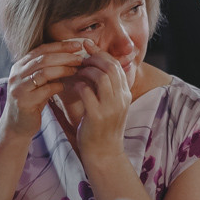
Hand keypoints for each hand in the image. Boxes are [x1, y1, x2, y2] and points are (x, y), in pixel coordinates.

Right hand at [0, 39, 90, 137]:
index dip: (60, 46)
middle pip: (43, 59)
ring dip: (63, 70)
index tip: (77, 45)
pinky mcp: (24, 101)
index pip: (41, 49)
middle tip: (80, 58)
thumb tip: (72, 55)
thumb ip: (47, 69)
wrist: (17, 125)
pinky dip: (57, 86)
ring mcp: (18, 87)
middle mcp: (16, 74)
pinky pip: (45, 90)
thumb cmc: (32, 101)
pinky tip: (65, 86)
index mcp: (19, 65)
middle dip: (64, 56)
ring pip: (44, 72)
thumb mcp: (37, 82)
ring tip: (76, 70)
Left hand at [65, 43, 131, 161]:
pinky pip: (88, 93)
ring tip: (77, 72)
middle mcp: (121, 99)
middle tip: (80, 57)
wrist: (104, 154)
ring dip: (87, 71)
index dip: (102, 53)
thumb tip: (96, 67)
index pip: (117, 66)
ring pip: (102, 77)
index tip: (87, 45)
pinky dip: (80, 85)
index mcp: (125, 94)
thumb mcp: (110, 105)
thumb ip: (107, 88)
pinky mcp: (97, 116)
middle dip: (94, 58)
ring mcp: (111, 108)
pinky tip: (74, 86)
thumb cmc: (102, 128)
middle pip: (111, 68)